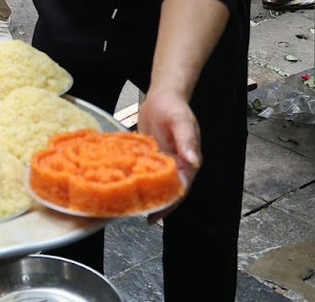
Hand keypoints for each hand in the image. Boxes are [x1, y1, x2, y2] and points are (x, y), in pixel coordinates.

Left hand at [137, 87, 201, 222]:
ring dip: (143, 193)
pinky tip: (121, 185)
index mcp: (187, 163)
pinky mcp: (149, 156)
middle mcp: (175, 166)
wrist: (163, 96)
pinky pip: (142, 170)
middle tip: (135, 215)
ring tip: (126, 206)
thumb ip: (187, 141)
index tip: (155, 216)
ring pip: (153, 183)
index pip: (179, 189)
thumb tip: (194, 162)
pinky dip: (134, 178)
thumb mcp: (182, 122)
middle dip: (153, 204)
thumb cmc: (175, 108)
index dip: (168, 204)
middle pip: (165, 190)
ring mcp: (162, 162)